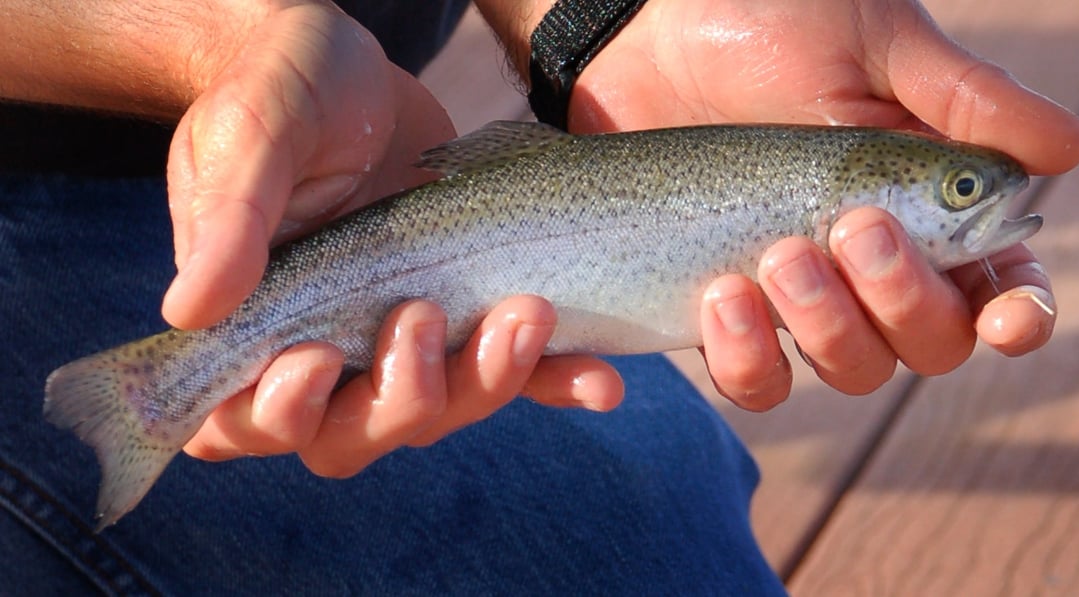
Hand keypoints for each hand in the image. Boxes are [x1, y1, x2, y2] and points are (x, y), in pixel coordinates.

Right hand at [169, 3, 623, 474]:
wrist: (354, 63)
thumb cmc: (281, 87)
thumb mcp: (253, 131)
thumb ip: (230, 216)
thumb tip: (193, 311)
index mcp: (255, 323)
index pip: (246, 419)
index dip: (278, 416)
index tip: (311, 359)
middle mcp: (329, 347)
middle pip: (353, 435)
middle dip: (397, 398)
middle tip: (422, 318)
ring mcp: (404, 338)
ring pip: (439, 411)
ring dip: (483, 383)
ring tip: (521, 313)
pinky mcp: (471, 312)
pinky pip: (516, 372)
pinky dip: (556, 381)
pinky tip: (599, 381)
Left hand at [567, 0, 1078, 407]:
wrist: (647, 34)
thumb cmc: (770, 23)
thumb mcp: (875, 45)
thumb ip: (963, 100)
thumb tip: (1068, 152)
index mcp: (930, 201)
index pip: (997, 282)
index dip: (1016, 316)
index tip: (1004, 321)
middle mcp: (874, 261)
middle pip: (928, 342)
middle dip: (902, 300)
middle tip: (852, 225)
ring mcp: (798, 292)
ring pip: (849, 369)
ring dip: (826, 329)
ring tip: (778, 255)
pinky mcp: (724, 308)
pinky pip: (754, 379)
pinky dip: (748, 357)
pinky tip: (723, 295)